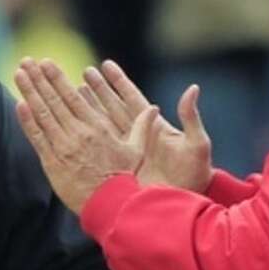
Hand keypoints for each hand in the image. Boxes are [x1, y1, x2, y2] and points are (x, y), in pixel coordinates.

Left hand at [14, 58, 156, 213]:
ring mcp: (64, 146)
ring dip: (29, 92)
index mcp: (97, 126)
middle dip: (39, 78)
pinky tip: (19, 105)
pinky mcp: (53, 162)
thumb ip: (141, 126)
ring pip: (43, 114)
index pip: (73, 96)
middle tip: (27, 61)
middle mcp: (79, 132)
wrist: (112, 206)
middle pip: (55, 99)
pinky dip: (27, 121)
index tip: (46, 63)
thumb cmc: (125, 178)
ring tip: (18, 74)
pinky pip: (37, 138)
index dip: (58, 78)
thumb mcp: (136, 149)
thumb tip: (154, 108)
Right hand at [82, 60, 212, 192]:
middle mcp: (139, 136)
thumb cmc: (194, 175)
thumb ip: (190, 117)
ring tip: (72, 91)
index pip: (132, 98)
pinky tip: (73, 124)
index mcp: (155, 126)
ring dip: (88, 108)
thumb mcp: (196, 145)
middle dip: (98, 90)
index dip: (118, 82)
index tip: (104, 65)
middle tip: (82, 72)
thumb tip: (192, 88)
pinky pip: (100, 146)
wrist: (185, 204)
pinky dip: (87, 133)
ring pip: (103, 124)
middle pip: (113, 107)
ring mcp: (128, 151)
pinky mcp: (121, 165)